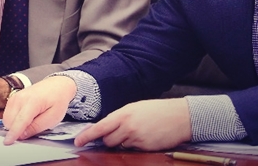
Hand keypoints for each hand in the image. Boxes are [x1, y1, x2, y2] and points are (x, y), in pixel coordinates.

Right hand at [3, 76, 75, 144]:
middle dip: (17, 130)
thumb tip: (22, 135)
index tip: (8, 142)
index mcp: (33, 102)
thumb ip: (36, 127)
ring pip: (6, 119)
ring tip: (31, 120)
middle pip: (10, 121)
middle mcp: (21, 98)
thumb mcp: (53, 118)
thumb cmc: (57, 100)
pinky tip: (25, 117)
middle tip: (33, 127)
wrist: (57, 85)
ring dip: (15, 125)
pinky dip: (13, 119)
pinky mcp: (13, 98)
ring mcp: (15, 97)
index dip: (14, 133)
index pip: (20, 120)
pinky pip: (7, 114)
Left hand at [74, 98, 190, 150]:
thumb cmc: (157, 110)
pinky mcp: (144, 148)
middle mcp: (127, 127)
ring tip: (135, 132)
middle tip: (117, 132)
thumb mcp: (135, 108)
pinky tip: (143, 137)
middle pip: (107, 140)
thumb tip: (108, 127)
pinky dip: (133, 145)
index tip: (78, 142)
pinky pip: (132, 149)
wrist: (180, 117)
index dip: (87, 136)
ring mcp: (136, 139)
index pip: (99, 128)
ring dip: (121, 142)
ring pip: (119, 146)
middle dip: (107, 139)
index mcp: (123, 114)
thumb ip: (120, 117)